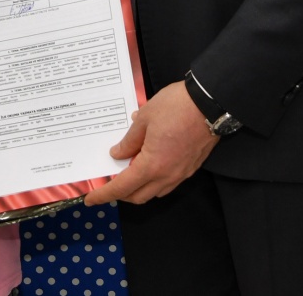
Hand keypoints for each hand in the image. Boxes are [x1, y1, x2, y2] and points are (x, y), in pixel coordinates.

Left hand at [83, 83, 215, 206]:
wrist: (211, 103)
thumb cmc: (177, 107)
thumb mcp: (144, 119)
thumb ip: (129, 140)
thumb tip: (119, 154)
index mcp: (152, 165)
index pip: (123, 188)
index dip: (105, 195)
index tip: (92, 200)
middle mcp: (167, 175)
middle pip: (139, 196)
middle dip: (121, 194)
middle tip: (109, 182)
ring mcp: (181, 173)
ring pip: (155, 191)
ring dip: (139, 188)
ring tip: (128, 170)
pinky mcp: (191, 167)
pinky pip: (168, 183)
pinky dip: (154, 179)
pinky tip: (149, 162)